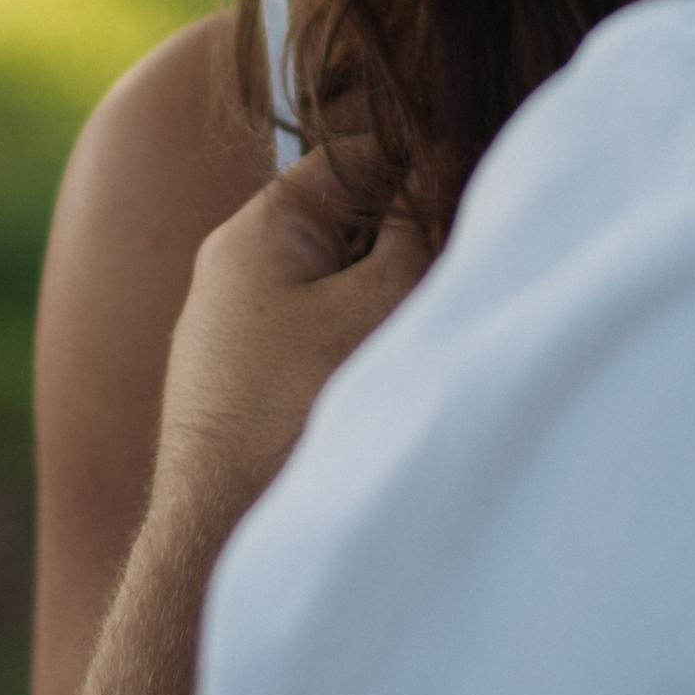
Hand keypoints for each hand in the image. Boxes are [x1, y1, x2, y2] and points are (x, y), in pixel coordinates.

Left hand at [156, 142, 431, 525]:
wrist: (221, 536)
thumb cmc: (294, 409)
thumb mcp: (376, 305)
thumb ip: (415, 230)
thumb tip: (444, 170)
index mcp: (258, 228)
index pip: (353, 157)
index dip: (419, 165)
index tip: (473, 189)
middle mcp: (234, 268)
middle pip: (348, 222)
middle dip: (405, 243)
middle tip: (451, 275)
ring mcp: (234, 332)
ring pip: (335, 286)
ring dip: (383, 303)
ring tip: (416, 336)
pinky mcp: (243, 386)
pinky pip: (314, 338)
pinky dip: (355, 346)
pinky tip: (382, 380)